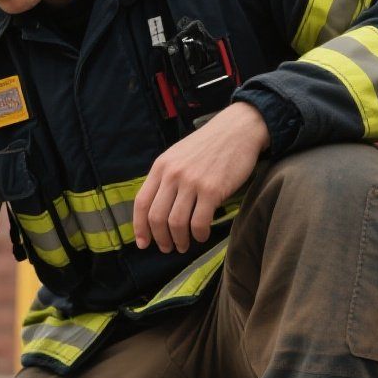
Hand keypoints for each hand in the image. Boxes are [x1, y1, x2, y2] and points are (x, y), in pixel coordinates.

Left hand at [133, 102, 268, 254]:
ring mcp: (192, 182)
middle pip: (157, 217)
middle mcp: (173, 174)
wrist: (238, 129)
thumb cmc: (208, 146)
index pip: (141, 202)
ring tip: (183, 246)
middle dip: (160, 239)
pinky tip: (202, 236)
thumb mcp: (178, 156)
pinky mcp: (212, 189)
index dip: (139, 227)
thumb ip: (166, 178)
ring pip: (176, 223)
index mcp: (161, 167)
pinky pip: (199, 222)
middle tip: (166, 248)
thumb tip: (156, 211)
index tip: (142, 243)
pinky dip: (199, 234)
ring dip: (179, 240)